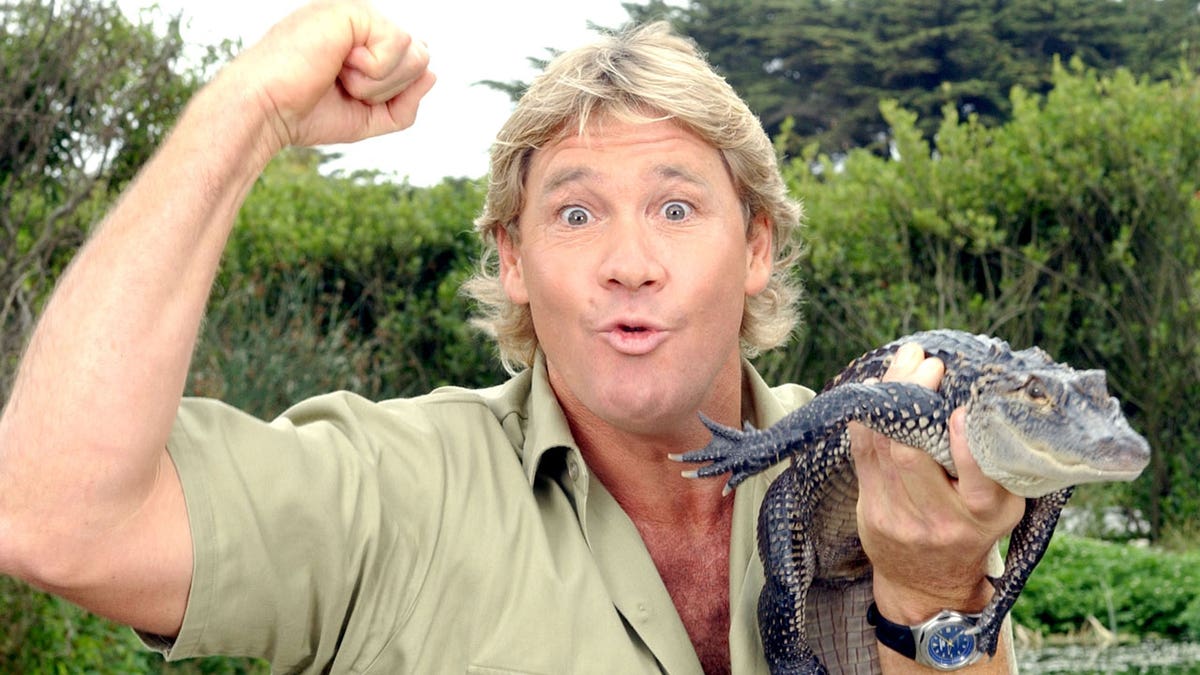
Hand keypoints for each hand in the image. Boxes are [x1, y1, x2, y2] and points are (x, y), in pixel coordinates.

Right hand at [225, 0, 436, 154]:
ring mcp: (356, 12)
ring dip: (379, 81)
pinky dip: (374, 69)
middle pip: (422, 57)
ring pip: (416, 52)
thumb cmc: (307, 113)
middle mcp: (362, 22)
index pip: (414, 63)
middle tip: (345, 86)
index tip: (348, 94)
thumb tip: (433, 74)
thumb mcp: (368, 117)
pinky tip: (339, 63)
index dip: (393, 93)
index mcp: (363, 41)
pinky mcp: (353, 9)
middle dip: (389, 88)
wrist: (267, 110)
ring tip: (340, 74)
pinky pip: (399, 43)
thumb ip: (404, 102)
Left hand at [850, 342, 1025, 620]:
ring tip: (903, 362)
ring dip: (888, 398)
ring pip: (881, 448)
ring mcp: (899, 517)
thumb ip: (999, 462)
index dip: (966, 444)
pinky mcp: (870, 510)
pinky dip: (866, 418)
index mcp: (984, 516)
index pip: (977, 481)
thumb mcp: (1003, 506)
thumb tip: (989, 398)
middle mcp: (940, 520)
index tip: (962, 410)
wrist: (929, 582)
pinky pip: (861, 454)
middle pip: (911, 455)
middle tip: (925, 362)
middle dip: (913, 400)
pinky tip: (874, 390)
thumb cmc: (973, 529)